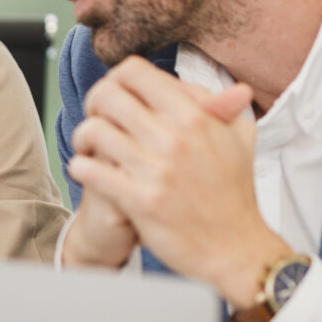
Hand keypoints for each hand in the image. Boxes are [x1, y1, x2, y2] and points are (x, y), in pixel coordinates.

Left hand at [65, 58, 290, 306]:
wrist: (236, 248)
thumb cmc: (234, 195)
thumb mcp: (240, 141)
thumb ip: (225, 109)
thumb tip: (229, 88)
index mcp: (195, 116)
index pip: (135, 72)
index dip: (116, 80)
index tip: (117, 97)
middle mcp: (174, 138)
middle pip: (107, 95)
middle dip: (93, 105)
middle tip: (97, 120)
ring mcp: (156, 170)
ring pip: (93, 131)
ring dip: (83, 139)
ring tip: (89, 149)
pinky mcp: (140, 201)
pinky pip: (91, 170)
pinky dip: (81, 167)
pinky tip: (88, 172)